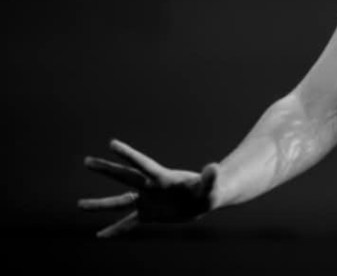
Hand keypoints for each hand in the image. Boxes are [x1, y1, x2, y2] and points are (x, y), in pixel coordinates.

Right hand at [79, 139, 217, 238]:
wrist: (204, 200)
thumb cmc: (209, 190)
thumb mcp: (211, 185)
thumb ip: (210, 177)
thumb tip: (214, 167)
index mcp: (163, 178)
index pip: (143, 164)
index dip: (128, 154)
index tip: (111, 143)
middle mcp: (150, 187)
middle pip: (124, 177)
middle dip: (106, 169)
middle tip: (86, 161)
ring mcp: (146, 201)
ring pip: (119, 202)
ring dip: (99, 204)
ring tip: (79, 205)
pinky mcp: (148, 214)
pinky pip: (128, 223)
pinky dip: (115, 230)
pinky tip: (99, 236)